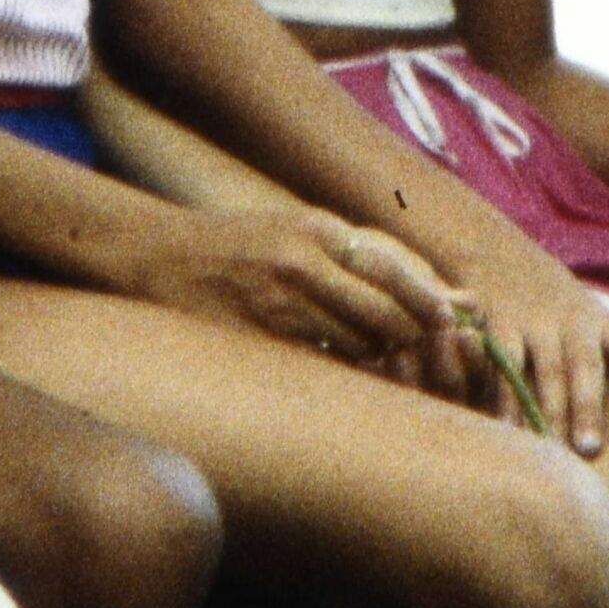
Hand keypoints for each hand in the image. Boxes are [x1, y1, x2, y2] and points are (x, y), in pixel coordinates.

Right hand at [118, 200, 465, 379]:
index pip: (392, 269)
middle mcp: (301, 260)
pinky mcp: (256, 336)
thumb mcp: (299, 230)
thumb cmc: (239, 246)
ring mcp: (276, 300)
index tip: (449, 322)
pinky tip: (343, 378)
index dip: (427, 302)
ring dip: (377, 360)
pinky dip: (340, 374)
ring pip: (356, 343)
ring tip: (383, 367)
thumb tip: (440, 290)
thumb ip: (359, 255)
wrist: (159, 255)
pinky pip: (317, 365)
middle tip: (423, 356)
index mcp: (317, 229)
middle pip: (382, 312)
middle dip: (410, 339)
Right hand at [453, 228, 608, 452]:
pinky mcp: (499, 323)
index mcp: (602, 321)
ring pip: (546, 369)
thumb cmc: (552, 304)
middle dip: (588, 408)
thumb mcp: (586, 318)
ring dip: (549, 411)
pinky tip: (509, 428)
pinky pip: (505, 364)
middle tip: (590, 449)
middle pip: (586, 365)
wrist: (496, 251)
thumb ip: (606, 361)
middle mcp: (574, 319)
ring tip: (552, 448)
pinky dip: (506, 397)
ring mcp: (536, 320)